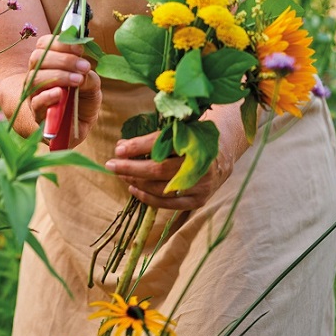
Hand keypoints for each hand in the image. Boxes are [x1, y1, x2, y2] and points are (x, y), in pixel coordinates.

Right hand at [0, 35, 101, 143]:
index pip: (44, 44)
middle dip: (63, 59)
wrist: (77, 127)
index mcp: (48, 62)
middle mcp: (37, 74)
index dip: (60, 43)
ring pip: (36, 78)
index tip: (79, 48)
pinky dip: (48, 95)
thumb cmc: (82, 100)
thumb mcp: (91, 84)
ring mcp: (34, 93)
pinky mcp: (37, 112)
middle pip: (38, 58)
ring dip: (59, 76)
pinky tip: (61, 94)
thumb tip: (83, 71)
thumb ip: (88, 76)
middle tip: (84, 66)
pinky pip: (37, 101)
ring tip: (78, 80)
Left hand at [103, 130, 233, 210]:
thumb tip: (122, 148)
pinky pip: (168, 203)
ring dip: (136, 181)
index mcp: (195, 141)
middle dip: (131, 167)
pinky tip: (133, 188)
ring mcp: (201, 185)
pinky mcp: (199, 200)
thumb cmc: (193, 139)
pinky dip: (147, 197)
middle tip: (111, 164)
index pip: (161, 144)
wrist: (223, 155)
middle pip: (158, 169)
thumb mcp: (176, 131)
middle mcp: (200, 164)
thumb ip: (151, 139)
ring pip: (161, 188)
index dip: (138, 147)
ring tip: (121, 174)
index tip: (119, 149)